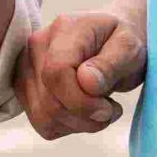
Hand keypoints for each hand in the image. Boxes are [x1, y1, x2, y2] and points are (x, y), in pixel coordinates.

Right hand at [16, 9, 144, 139]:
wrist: (113, 40)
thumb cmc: (123, 42)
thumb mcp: (130, 48)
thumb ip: (111, 64)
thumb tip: (87, 82)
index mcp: (64, 29)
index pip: (56, 72)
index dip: (81, 101)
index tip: (108, 108)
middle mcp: (36, 46)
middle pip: (49, 100)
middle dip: (85, 116)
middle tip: (111, 109)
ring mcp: (26, 68)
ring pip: (43, 116)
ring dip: (79, 124)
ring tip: (101, 109)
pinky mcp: (26, 89)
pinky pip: (42, 124)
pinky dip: (68, 126)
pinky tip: (85, 112)